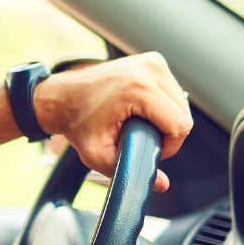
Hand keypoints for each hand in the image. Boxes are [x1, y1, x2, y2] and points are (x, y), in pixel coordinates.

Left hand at [34, 52, 192, 191]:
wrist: (60, 97)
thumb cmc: (75, 122)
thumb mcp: (97, 154)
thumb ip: (129, 171)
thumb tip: (162, 184)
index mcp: (139, 88)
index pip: (180, 126)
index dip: (169, 146)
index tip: (149, 149)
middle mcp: (149, 70)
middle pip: (183, 114)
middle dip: (167, 133)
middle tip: (140, 137)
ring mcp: (151, 61)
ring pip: (180, 103)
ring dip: (166, 118)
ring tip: (138, 124)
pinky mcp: (152, 60)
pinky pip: (171, 90)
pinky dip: (162, 104)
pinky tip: (141, 110)